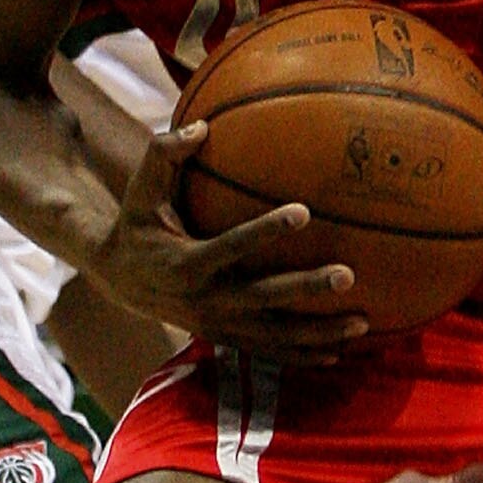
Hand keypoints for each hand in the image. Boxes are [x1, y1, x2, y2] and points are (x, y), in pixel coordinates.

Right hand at [87, 125, 369, 365]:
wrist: (120, 280)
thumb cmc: (139, 223)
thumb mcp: (141, 189)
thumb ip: (164, 153)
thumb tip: (201, 126)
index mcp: (185, 263)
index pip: (230, 246)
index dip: (265, 231)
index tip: (304, 211)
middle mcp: (204, 300)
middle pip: (264, 297)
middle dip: (307, 287)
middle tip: (348, 275)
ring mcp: (218, 324)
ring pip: (274, 334)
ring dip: (318, 332)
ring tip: (362, 322)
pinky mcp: (226, 338)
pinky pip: (269, 352)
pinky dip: (303, 356)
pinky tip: (339, 353)